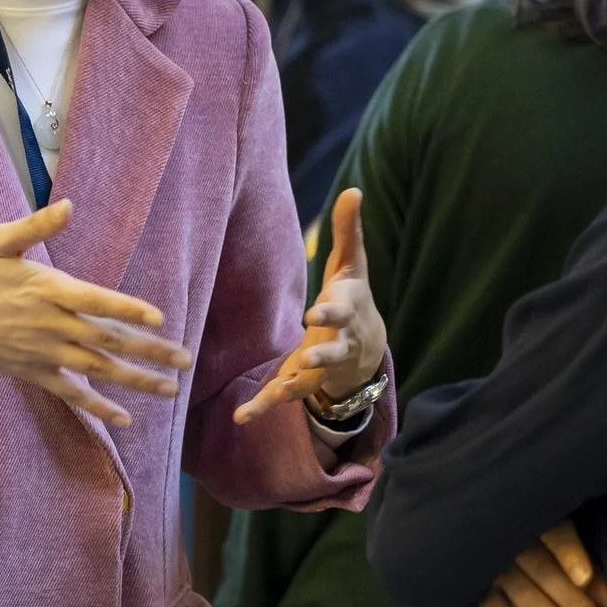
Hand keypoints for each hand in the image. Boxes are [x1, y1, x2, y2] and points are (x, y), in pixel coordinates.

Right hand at [0, 199, 191, 426]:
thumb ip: (34, 227)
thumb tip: (68, 206)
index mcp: (45, 289)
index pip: (95, 301)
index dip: (128, 309)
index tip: (159, 318)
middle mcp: (49, 325)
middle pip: (107, 340)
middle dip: (150, 352)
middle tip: (186, 361)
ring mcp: (42, 353)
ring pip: (97, 370)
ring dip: (136, 381)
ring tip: (171, 389)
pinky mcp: (33, 372)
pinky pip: (70, 392)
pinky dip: (97, 407)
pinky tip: (124, 419)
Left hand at [235, 188, 387, 424]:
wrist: (367, 350)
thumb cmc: (353, 298)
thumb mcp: (352, 265)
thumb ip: (349, 230)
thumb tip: (355, 189)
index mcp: (346, 313)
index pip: (340, 312)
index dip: (329, 313)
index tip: (315, 312)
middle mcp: (337, 344)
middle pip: (332, 352)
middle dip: (322, 356)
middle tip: (308, 358)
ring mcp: (321, 368)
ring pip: (310, 380)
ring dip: (296, 385)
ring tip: (281, 390)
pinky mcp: (303, 382)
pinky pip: (282, 398)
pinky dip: (262, 408)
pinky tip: (239, 417)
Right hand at [479, 520, 606, 606]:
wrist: (511, 558)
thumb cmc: (555, 553)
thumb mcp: (574, 553)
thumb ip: (592, 572)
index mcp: (540, 521)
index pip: (554, 533)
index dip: (569, 554)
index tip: (585, 578)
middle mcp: (512, 541)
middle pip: (542, 570)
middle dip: (573, 602)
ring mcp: (493, 567)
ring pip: (523, 595)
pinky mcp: (482, 593)